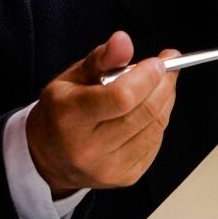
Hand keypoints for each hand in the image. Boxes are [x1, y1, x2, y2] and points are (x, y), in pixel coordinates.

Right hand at [26, 31, 179, 197]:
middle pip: (145, 112)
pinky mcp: (127, 177)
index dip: (147, 77)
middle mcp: (89, 149)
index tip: (158, 61)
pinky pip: (156, 142)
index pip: (122, 97)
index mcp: (70, 118)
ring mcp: (110, 168)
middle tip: (168, 67)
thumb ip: (101, 59)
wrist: (49, 159)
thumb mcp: (70, 79)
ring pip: (156, 127)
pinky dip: (159, 120)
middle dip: (164, 84)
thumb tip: (124, 40)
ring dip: (165, 100)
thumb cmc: (61, 112)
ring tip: (160, 85)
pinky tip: (150, 109)